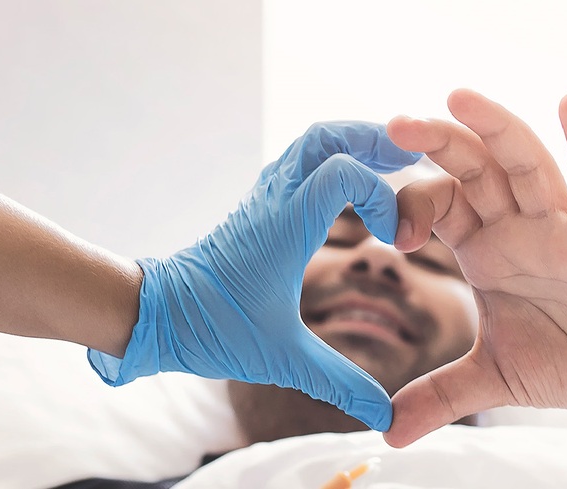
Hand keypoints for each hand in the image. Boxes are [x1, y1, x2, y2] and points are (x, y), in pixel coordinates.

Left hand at [86, 121, 419, 430]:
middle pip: (327, 136)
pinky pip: (299, 163)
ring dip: (353, 144)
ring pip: (311, 143)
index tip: (394, 236)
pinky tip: (352, 189)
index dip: (381, 194)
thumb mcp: (282, 360)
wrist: (153, 316)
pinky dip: (333, 161)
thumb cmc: (212, 330)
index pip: (343, 172)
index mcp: (285, 226)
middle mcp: (275, 200)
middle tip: (413, 159)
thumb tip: (384, 419)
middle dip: (374, 140)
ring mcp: (264, 198)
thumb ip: (339, 383)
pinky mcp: (259, 206)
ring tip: (392, 162)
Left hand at [382, 90, 566, 446]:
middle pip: (474, 169)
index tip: (391, 235)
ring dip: (495, 129)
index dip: (411, 206)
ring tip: (460, 97)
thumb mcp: (493, 379)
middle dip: (437, 144)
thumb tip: (390, 431)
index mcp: (487, 249)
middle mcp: (520, 227)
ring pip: (525, 165)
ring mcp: (561, 228)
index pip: (440, 205)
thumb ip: (441, 396)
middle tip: (397, 123)